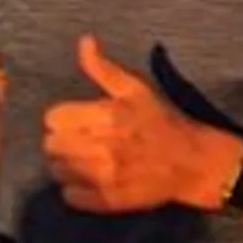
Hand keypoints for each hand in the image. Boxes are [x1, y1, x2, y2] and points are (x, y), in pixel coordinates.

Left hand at [43, 36, 237, 214]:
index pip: (53, 118)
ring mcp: (102, 177)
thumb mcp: (136, 89)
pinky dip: (76, 189)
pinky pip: (69, 196)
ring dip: (67, 165)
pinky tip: (92, 180)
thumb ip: (103, 68)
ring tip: (87, 160)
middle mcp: (100, 147)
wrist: (192, 162)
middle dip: (63, 141)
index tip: (78, 121)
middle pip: (51, 145)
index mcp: (105, 116)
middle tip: (83, 141)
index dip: (65, 118)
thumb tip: (84, 41)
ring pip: (56, 170)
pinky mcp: (105, 200)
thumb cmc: (161, 121)